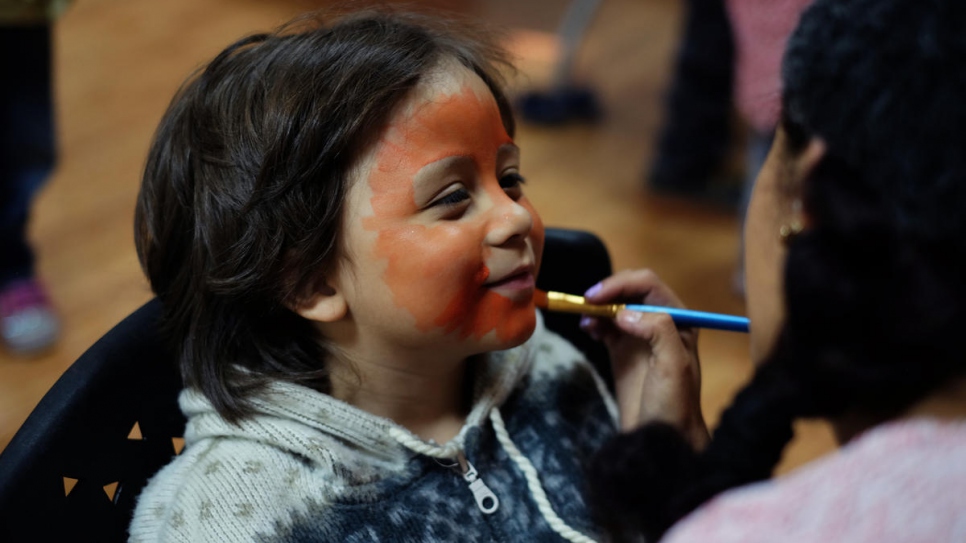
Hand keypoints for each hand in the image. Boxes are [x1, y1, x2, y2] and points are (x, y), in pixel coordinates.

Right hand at [581, 269, 708, 448]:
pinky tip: (587, 328)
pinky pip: (605, 325)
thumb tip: (624, 314)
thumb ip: (658, 330)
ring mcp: (639, 335)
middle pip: (629, 291)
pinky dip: (593, 321)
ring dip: (597, 307)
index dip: (621, 285)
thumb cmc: (673, 404)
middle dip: (607, 292)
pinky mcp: (622, 349)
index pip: (647, 285)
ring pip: (615, 306)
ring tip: (585, 319)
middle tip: (585, 303)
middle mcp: (660, 322)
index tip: (596, 296)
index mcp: (679, 319)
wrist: (660, 437)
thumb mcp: (673, 365)